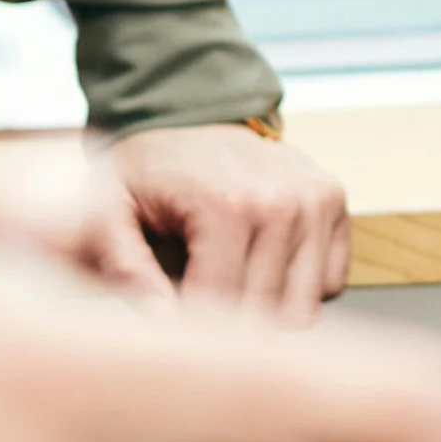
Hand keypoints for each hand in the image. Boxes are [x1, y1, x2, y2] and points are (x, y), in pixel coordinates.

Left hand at [87, 122, 351, 318]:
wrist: (188, 116)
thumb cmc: (147, 171)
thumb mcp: (107, 211)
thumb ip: (123, 266)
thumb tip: (164, 321)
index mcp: (224, 205)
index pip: (222, 306)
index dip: (191, 326)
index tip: (170, 313)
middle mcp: (281, 201)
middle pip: (266, 314)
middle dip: (228, 320)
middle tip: (196, 295)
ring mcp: (314, 199)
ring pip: (303, 308)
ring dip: (266, 306)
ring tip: (229, 277)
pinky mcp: (333, 200)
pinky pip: (329, 282)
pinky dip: (296, 284)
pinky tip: (262, 261)